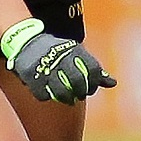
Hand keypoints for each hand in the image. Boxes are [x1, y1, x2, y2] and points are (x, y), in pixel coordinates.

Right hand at [1, 18, 116, 103]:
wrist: (28, 42)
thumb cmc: (58, 51)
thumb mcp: (76, 54)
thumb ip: (94, 69)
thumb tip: (113, 83)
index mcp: (74, 49)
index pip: (93, 68)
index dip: (96, 81)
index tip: (92, 88)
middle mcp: (60, 57)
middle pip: (78, 81)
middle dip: (82, 92)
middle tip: (81, 95)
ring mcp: (45, 66)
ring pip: (61, 91)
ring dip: (67, 99)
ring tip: (68, 99)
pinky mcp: (30, 75)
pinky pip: (43, 94)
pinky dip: (47, 96)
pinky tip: (49, 92)